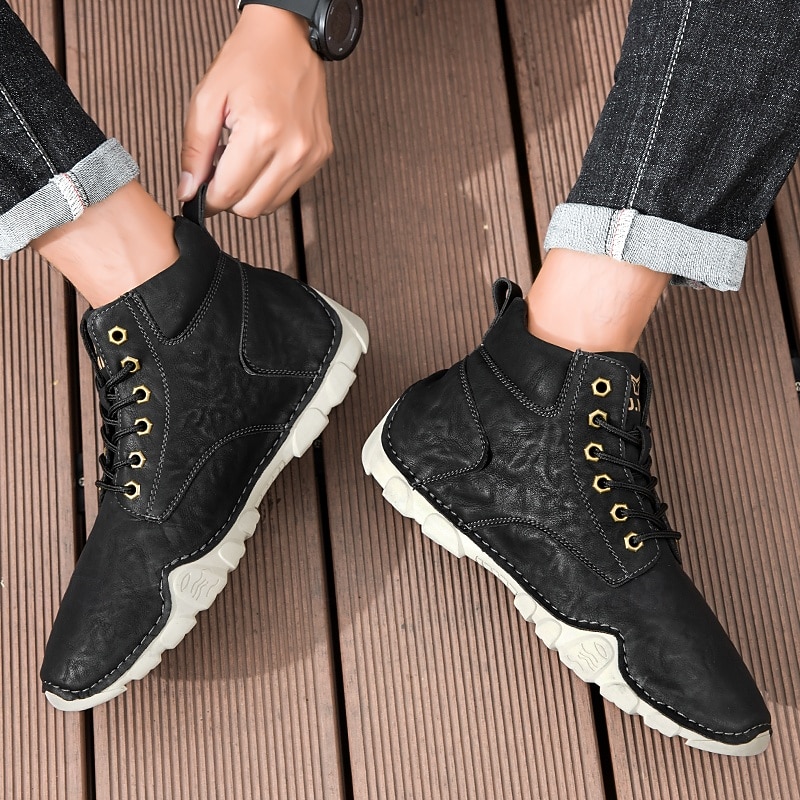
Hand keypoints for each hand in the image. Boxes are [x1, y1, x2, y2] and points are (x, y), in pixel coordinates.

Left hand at [178, 5, 332, 216]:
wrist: (287, 37)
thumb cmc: (248, 60)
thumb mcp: (207, 100)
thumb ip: (194, 150)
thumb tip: (188, 189)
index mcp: (262, 133)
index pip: (229, 194)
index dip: (209, 200)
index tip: (200, 192)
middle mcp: (293, 148)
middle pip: (252, 208)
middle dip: (230, 198)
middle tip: (221, 173)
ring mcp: (311, 154)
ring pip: (272, 204)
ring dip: (252, 192)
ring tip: (243, 160)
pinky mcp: (321, 155)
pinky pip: (290, 189)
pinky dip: (272, 182)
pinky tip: (264, 156)